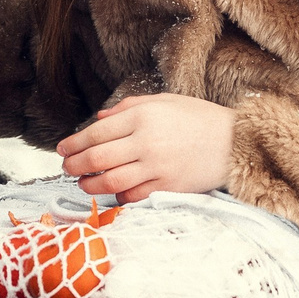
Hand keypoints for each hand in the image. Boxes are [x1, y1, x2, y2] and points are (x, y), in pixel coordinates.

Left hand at [55, 92, 234, 201]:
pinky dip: (116, 196)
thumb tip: (99, 118)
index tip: (62, 149)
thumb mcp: (165, 101)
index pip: (95, 133)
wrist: (237, 143)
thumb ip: (128, 108)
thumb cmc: (200, 119)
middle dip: (74, 165)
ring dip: (88, 184)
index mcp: (143, 116)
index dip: (73, 143)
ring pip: (108, 180)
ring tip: (82, 183)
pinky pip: (131, 196)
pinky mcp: (167, 187)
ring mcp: (156, 167)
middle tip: (66, 167)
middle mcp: (145, 141)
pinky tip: (110, 192)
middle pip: (96, 158)